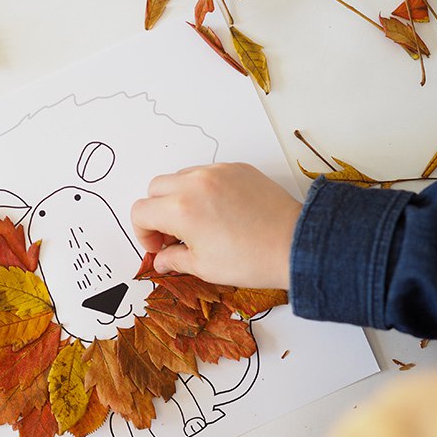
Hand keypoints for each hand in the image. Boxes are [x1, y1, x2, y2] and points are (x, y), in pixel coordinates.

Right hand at [130, 163, 301, 288]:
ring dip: (179, 197)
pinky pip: (207, 173)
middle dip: (157, 212)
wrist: (295, 245)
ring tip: (197, 223)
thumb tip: (161, 259)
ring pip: (180, 177)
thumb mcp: (204, 267)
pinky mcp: (237, 168)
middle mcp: (194, 183)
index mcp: (180, 209)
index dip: (143, 233)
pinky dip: (204, 189)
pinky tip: (219, 211)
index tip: (158, 246)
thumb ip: (174, 259)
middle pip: (155, 188)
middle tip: (173, 235)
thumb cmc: (250, 260)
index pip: (141, 211)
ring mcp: (217, 171)